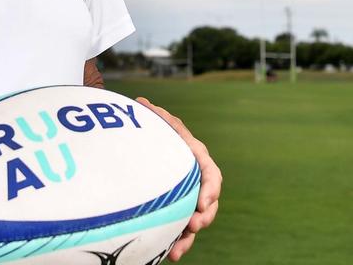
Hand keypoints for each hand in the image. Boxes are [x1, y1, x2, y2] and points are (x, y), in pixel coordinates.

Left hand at [136, 98, 220, 260]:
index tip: (203, 202)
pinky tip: (170, 254)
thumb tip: (141, 102)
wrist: (144, 148)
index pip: (211, 175)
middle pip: (209, 202)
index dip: (210, 189)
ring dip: (190, 236)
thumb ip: (154, 117)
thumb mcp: (156, 124)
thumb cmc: (154, 134)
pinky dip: (179, 242)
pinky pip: (182, 229)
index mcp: (196, 159)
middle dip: (204, 217)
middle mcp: (196, 181)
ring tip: (178, 249)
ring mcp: (187, 197)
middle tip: (194, 225)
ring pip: (197, 220)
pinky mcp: (177, 211)